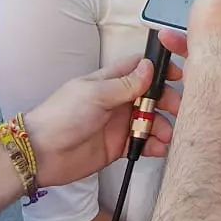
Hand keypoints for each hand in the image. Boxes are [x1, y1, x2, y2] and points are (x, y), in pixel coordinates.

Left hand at [24, 52, 181, 188]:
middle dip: (167, 102)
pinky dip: (153, 146)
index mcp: (109, 82)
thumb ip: (125, 84)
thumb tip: (149, 67)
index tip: (178, 75)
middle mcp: (116, 101)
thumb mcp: (95, 94)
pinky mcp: (118, 146)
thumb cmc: (61, 117)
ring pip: (150, 121)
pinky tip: (158, 148)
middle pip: (151, 96)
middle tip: (176, 110)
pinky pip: (142, 143)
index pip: (139, 68)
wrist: (42, 153)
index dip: (159, 70)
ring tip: (166, 136)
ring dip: (163, 126)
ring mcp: (118, 124)